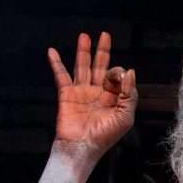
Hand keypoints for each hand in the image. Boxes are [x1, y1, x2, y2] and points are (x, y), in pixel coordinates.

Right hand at [47, 32, 136, 160]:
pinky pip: (61, 75)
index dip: (119, 74)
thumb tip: (130, 71)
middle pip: (101, 66)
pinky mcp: (67, 94)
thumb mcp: (125, 117)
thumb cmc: (105, 136)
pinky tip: (52, 51)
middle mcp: (98, 92)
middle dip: (103, 51)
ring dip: (83, 51)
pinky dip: (56, 63)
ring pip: (83, 66)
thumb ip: (129, 94)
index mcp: (113, 98)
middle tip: (105, 35)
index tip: (118, 81)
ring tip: (84, 36)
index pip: (118, 77)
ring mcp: (81, 92)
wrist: (82, 147)